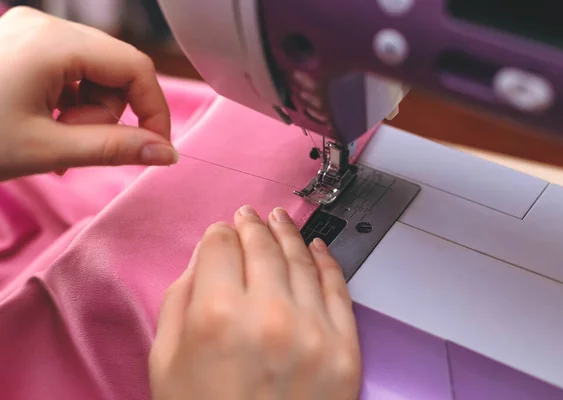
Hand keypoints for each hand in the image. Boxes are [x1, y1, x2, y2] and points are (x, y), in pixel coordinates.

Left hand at [0, 7, 174, 180]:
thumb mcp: (48, 149)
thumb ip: (115, 149)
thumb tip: (167, 153)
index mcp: (54, 43)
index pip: (136, 68)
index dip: (155, 110)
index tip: (156, 147)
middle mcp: (45, 26)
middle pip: (116, 68)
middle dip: (111, 112)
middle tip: (79, 144)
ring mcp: (31, 32)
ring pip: (95, 72)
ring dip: (90, 111)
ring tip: (57, 138)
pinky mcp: (22, 44)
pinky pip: (70, 71)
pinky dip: (70, 102)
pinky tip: (47, 124)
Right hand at [150, 206, 360, 399]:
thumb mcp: (166, 361)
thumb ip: (181, 298)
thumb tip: (208, 255)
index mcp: (217, 316)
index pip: (221, 245)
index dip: (219, 234)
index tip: (221, 233)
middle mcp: (269, 315)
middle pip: (262, 246)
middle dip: (253, 226)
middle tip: (250, 215)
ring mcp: (314, 331)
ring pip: (301, 259)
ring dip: (289, 234)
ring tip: (280, 220)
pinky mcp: (346, 349)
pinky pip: (338, 289)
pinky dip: (327, 261)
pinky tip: (316, 246)